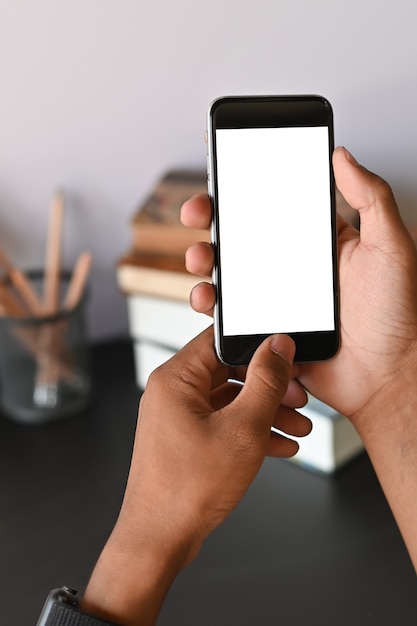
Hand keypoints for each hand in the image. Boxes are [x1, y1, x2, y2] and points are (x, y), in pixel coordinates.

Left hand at [81, 327, 310, 625]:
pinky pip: (223, 423)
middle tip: (298, 398)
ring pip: (230, 400)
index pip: (220, 340)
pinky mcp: (186, 440)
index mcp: (176, 378)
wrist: (161, 539)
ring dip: (266, 411)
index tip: (285, 356)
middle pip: (229, 371)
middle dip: (269, 386)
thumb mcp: (243, 428)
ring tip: (297, 427)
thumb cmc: (187, 490)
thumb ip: (265, 382)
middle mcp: (173, 393)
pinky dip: (251, 431)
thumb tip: (278, 346)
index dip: (258, 345)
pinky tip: (280, 445)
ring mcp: (178, 418)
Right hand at [181, 147, 416, 432]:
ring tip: (200, 257)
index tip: (223, 172)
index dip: (245, 188)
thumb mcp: (390, 246)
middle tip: (199, 212)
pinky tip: (208, 297)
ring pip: (226, 272)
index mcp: (318, 242)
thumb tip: (342, 155)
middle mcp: (291, 267)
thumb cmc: (396, 316)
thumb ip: (371, 197)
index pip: (274, 205)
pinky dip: (208, 302)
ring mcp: (274, 298)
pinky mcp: (263, 329)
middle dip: (211, 219)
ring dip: (202, 259)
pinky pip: (228, 313)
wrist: (384, 378)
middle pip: (240, 235)